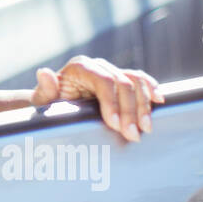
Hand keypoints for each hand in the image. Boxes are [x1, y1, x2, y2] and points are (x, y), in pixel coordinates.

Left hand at [30, 56, 163, 142]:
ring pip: (135, 81)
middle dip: (130, 111)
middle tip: (133, 135)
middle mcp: (98, 66)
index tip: (115, 125)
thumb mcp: (43, 100)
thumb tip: (44, 72)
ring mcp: (111, 71)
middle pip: (123, 83)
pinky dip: (151, 89)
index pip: (104, 81)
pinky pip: (140, 80)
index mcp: (80, 67)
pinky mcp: (121, 80)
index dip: (113, 102)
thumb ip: (45, 89)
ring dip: (144, 105)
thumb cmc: (49, 104)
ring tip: (146, 128)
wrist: (54, 104)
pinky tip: (159, 101)